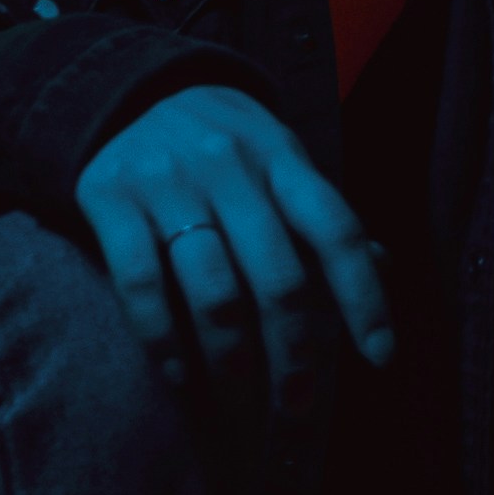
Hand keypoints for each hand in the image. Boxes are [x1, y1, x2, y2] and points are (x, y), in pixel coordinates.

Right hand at [73, 82, 395, 407]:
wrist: (123, 91)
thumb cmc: (221, 148)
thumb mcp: (276, 161)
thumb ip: (318, 215)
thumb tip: (382, 267)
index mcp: (283, 157)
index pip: (337, 231)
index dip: (364, 297)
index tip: (380, 357)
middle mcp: (230, 165)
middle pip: (278, 276)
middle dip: (294, 351)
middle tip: (297, 403)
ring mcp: (168, 181)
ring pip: (213, 289)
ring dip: (231, 355)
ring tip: (240, 393)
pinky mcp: (110, 197)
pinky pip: (141, 284)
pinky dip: (162, 339)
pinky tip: (179, 373)